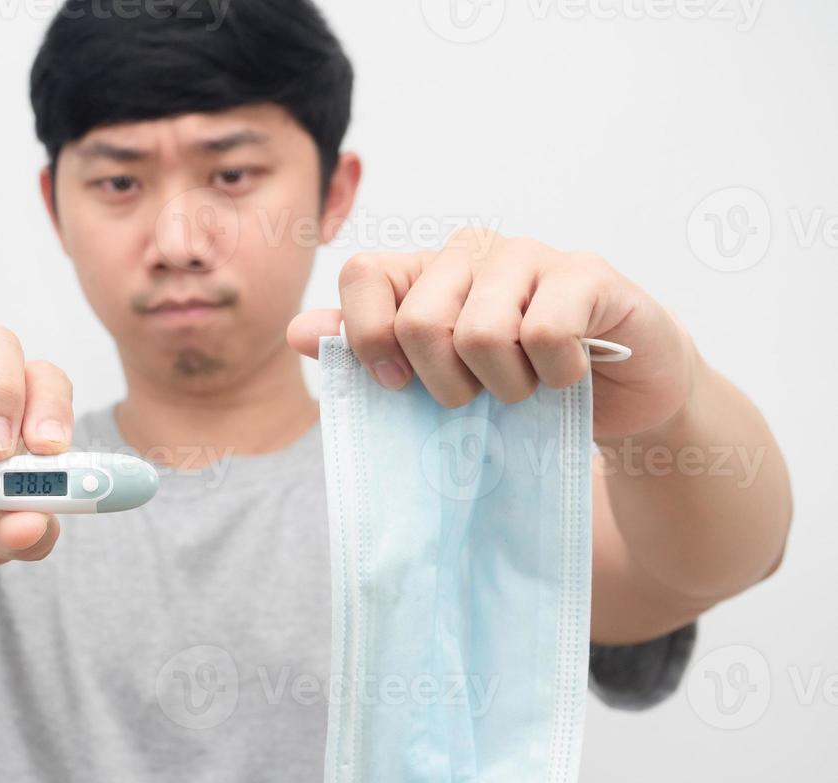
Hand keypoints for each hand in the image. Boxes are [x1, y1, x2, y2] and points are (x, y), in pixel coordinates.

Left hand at [287, 228, 696, 439]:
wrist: (620, 396)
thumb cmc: (516, 383)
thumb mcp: (434, 379)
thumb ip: (366, 353)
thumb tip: (296, 331)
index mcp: (425, 271)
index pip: (363, 275)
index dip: (368, 340)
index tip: (395, 385)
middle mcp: (472, 251)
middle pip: (419, 321)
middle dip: (445, 386)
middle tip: (476, 396)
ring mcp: (531, 256)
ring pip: (482, 334)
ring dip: (505, 388)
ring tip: (525, 386)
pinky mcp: (588, 275)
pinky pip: (546, 336)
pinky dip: (555, 377)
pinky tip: (569, 374)